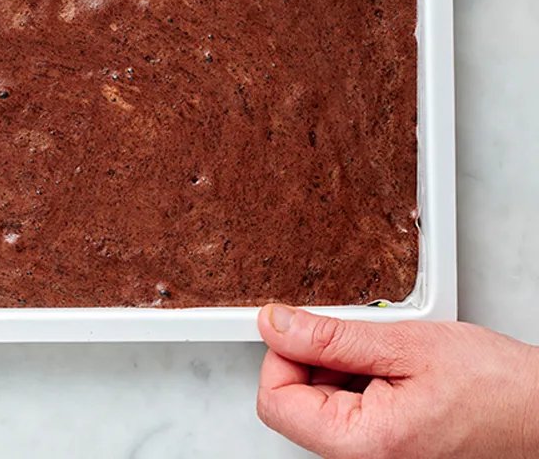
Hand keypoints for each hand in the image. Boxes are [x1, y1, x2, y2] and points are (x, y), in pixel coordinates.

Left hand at [256, 303, 538, 457]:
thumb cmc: (497, 389)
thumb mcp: (404, 344)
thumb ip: (330, 338)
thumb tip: (275, 325)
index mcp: (363, 444)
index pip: (275, 401)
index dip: (284, 355)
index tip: (308, 330)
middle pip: (295, 401)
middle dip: (318, 359)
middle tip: (366, 342)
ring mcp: (377, 457)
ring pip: (322, 402)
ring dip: (343, 368)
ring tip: (393, 358)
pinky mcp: (388, 448)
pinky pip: (351, 410)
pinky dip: (363, 380)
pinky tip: (398, 371)